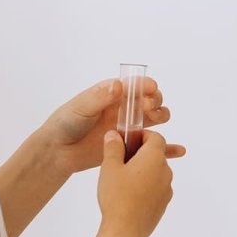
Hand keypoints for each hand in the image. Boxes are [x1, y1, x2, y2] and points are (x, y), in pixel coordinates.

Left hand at [44, 79, 184, 176]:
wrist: (58, 151)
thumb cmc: (66, 122)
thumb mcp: (81, 107)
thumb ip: (99, 97)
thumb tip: (118, 86)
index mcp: (113, 94)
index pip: (134, 86)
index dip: (145, 86)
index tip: (152, 89)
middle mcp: (123, 108)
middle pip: (149, 100)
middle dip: (155, 101)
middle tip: (149, 109)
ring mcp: (127, 128)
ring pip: (153, 119)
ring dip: (161, 116)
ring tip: (158, 122)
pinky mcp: (128, 147)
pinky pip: (150, 146)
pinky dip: (167, 148)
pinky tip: (178, 151)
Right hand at [97, 130, 174, 236]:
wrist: (125, 232)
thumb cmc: (117, 196)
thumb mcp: (110, 167)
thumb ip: (113, 147)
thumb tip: (114, 135)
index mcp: (154, 157)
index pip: (156, 137)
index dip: (142, 136)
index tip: (128, 141)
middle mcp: (165, 171)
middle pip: (156, 155)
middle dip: (140, 154)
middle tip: (121, 161)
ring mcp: (166, 189)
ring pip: (156, 172)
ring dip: (144, 172)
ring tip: (123, 181)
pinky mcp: (163, 204)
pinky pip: (156, 188)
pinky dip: (146, 187)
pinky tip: (130, 196)